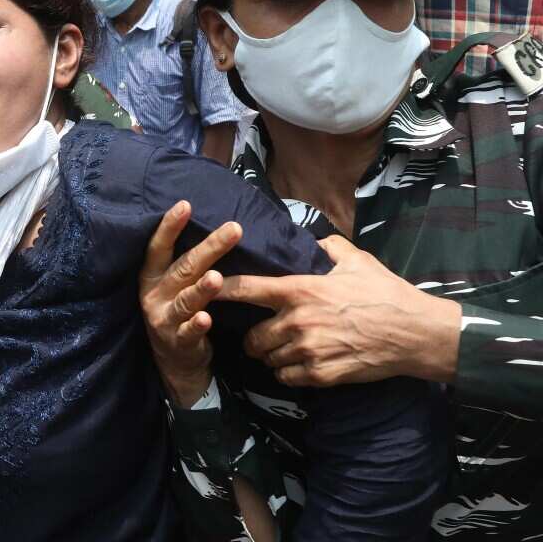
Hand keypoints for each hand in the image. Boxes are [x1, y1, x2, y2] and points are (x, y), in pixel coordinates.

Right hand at [139, 200, 242, 406]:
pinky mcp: (176, 341)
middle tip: (234, 229)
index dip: (170, 226)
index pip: (159, 247)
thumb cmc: (179, 311)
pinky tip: (206, 318)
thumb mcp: (174, 286)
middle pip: (183, 268)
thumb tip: (217, 227)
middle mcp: (154, 294)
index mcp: (152, 276)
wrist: (173, 361)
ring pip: (185, 300)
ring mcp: (163, 318)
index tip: (185, 205)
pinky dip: (197, 325)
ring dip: (201, 289)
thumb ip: (187, 263)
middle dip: (209, 248)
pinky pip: (188, 331)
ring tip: (216, 277)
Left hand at [216, 235, 460, 386]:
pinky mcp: (320, 374)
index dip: (221, 289)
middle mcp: (297, 321)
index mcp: (300, 291)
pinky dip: (287, 372)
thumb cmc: (386, 293)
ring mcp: (307, 351)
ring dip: (271, 355)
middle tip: (262, 335)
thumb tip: (313, 241)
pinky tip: (299, 364)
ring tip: (284, 349)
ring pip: (268, 358)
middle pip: (251, 336)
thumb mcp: (357, 261)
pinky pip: (286, 376)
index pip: (247, 288)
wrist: (414, 333)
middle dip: (252, 337)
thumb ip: (328, 248)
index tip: (204, 287)